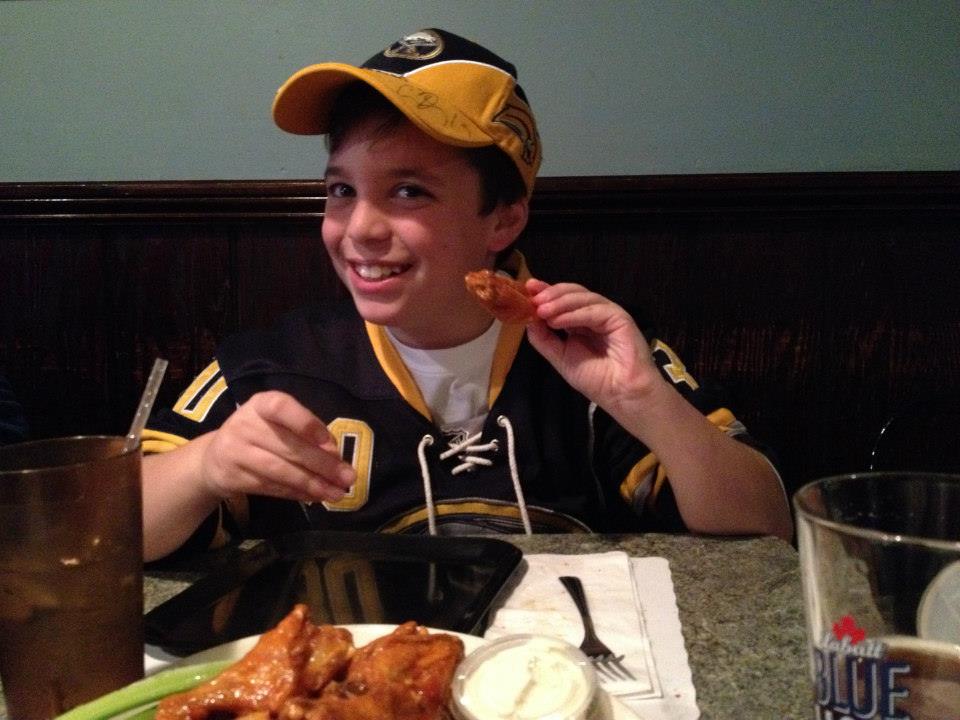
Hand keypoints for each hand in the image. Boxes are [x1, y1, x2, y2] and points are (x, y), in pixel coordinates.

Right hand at [199, 391, 354, 503]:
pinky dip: (297, 493)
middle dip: (323, 465)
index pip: (281, 407)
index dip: (306, 423)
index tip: (330, 443)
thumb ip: (305, 433)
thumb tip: (334, 455)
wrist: (215, 458)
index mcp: (261, 404)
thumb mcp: (278, 424)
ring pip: (281, 471)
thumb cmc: (259, 435)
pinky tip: (316, 496)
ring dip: (313, 484)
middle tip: (348, 478)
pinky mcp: (233, 476)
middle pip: (289, 446)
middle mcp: (245, 424)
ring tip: (337, 493)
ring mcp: (236, 451)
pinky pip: (271, 487)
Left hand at [525, 280, 663, 420]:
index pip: (562, 301)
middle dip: (551, 293)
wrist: (622, 394)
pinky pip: (595, 311)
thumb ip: (544, 340)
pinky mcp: (620, 318)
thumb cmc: (596, 379)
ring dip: (560, 302)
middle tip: (533, 297)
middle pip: (572, 293)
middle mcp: (594, 314)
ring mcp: (608, 314)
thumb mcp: (561, 358)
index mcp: (580, 322)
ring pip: (584, 297)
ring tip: (542, 310)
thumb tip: (528, 319)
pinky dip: (574, 314)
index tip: (528, 288)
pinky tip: (558, 321)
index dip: (546, 292)